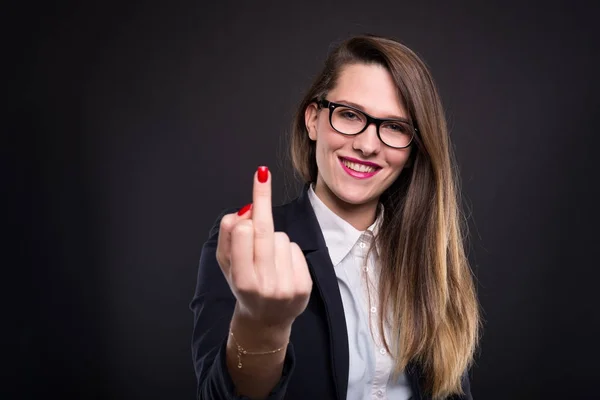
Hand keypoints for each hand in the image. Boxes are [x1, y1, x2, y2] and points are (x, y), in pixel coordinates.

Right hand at [216, 166, 312, 327]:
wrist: (266, 319)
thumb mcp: (227, 266)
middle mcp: (265, 285)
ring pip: (281, 238)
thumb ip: (228, 239)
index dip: (247, 210)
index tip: (257, 180)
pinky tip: (282, 266)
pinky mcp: (305, 287)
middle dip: (262, 201)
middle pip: (264, 232)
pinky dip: (288, 252)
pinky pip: (296, 249)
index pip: (244, 235)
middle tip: (262, 174)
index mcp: (242, 281)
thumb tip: (241, 212)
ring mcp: (287, 287)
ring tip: (268, 260)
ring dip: (273, 240)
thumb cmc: (243, 286)